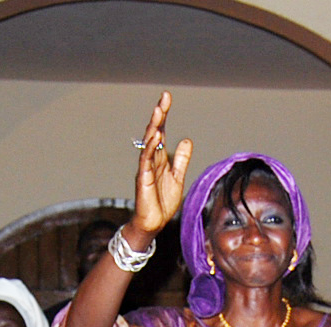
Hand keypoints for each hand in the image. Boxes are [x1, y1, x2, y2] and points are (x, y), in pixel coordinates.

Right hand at [129, 92, 193, 237]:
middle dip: (159, 115)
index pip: (161, 132)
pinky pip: (146, 160)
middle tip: (164, 98)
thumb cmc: (163, 202)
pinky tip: (155, 137)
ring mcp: (146, 168)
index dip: (164, 116)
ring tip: (159, 112)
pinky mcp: (143, 179)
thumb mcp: (177, 177)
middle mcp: (151, 160)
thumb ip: (181, 159)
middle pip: (154, 133)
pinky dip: (150, 148)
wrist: (154, 223)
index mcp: (160, 158)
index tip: (166, 98)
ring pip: (148, 143)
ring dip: (154, 127)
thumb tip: (186, 139)